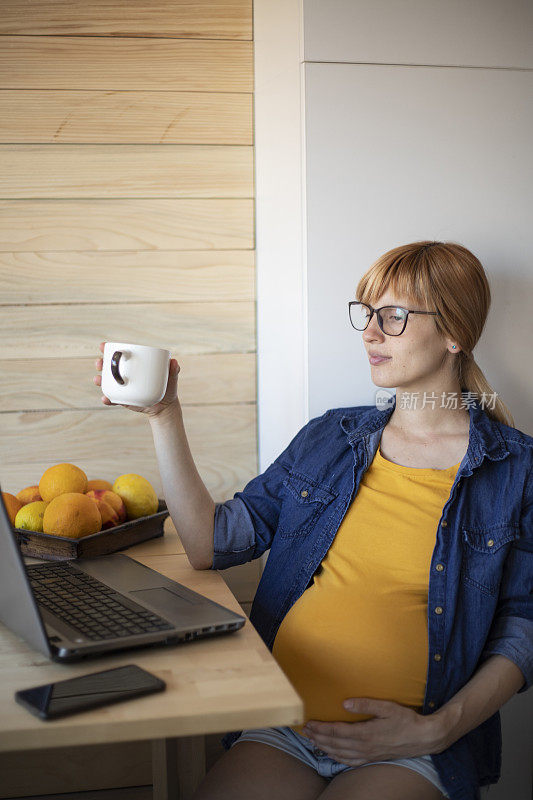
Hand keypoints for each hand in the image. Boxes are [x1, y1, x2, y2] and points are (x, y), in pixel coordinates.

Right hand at [93, 341, 180, 418]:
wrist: (165, 407)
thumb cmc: (168, 388)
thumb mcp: (171, 379)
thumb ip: (174, 370)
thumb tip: (174, 362)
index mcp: (135, 365)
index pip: (120, 354)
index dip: (109, 349)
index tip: (103, 346)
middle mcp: (125, 375)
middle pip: (109, 367)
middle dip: (101, 363)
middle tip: (99, 363)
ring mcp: (123, 387)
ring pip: (107, 382)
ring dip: (99, 380)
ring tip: (98, 380)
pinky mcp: (123, 400)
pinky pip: (112, 399)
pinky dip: (107, 399)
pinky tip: (105, 399)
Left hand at [302, 698, 444, 765]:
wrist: (422, 738)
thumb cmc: (405, 720)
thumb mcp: (387, 707)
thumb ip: (365, 704)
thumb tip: (344, 703)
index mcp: (366, 733)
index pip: (337, 732)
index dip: (321, 728)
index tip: (309, 723)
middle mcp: (364, 747)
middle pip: (335, 744)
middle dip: (318, 737)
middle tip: (305, 730)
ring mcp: (368, 755)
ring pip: (340, 754)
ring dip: (324, 747)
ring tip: (312, 740)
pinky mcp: (372, 758)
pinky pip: (350, 761)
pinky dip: (337, 757)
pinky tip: (331, 754)